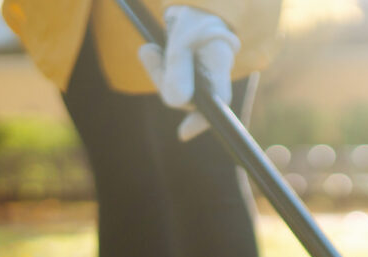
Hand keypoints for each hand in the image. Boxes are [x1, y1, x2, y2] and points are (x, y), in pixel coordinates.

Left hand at [137, 5, 238, 141]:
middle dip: (164, 82)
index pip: (217, 101)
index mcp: (220, 65)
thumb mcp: (181, 38)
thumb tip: (175, 104)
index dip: (202, 120)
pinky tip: (150, 51)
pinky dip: (157, 68)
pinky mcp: (189, 71)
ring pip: (177, 90)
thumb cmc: (194, 16)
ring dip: (158, 72)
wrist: (195, 1)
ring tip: (148, 49)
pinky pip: (170, 79)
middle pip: (189, 97)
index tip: (183, 133)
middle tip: (148, 52)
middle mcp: (213, 75)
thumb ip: (178, 68)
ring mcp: (202, 75)